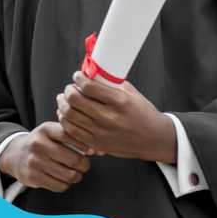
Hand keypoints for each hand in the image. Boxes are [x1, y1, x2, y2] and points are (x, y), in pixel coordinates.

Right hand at [0, 122, 90, 192]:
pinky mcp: (32, 177)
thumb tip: (101, 151)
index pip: (73, 136)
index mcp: (46, 129)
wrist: (16, 154)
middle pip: (74, 159)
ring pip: (69, 175)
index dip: (87, 146)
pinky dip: (66, 184)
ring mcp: (33, 161)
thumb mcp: (55, 132)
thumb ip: (77, 137)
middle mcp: (38, 144)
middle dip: (84, 165)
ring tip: (77, 173)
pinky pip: (59, 185)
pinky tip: (65, 179)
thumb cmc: (45, 142)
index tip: (92, 151)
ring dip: (77, 176)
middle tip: (85, 165)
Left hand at [56, 71, 176, 163]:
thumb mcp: (133, 94)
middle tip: (70, 87)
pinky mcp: (96, 143)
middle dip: (69, 90)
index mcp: (120, 101)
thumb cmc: (144, 114)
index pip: (89, 87)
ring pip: (69, 115)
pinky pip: (71, 131)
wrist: (153, 138)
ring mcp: (101, 132)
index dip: (79, 79)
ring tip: (64, 99)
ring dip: (63, 104)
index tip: (77, 76)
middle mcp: (109, 117)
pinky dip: (65, 120)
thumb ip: (113, 85)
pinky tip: (67, 114)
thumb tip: (94, 75)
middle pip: (75, 100)